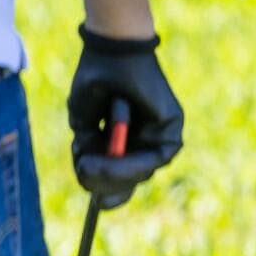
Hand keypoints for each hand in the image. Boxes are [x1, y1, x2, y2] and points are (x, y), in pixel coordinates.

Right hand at [70, 26, 182, 207]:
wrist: (111, 51)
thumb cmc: (95, 80)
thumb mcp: (84, 122)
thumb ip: (89, 148)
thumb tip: (89, 174)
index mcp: (125, 140)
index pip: (121, 176)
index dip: (106, 191)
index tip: (95, 204)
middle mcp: (146, 139)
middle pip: (131, 180)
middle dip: (103, 183)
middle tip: (83, 174)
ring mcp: (161, 133)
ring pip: (142, 173)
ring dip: (113, 174)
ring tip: (90, 165)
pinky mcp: (172, 126)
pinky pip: (157, 157)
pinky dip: (132, 163)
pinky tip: (112, 160)